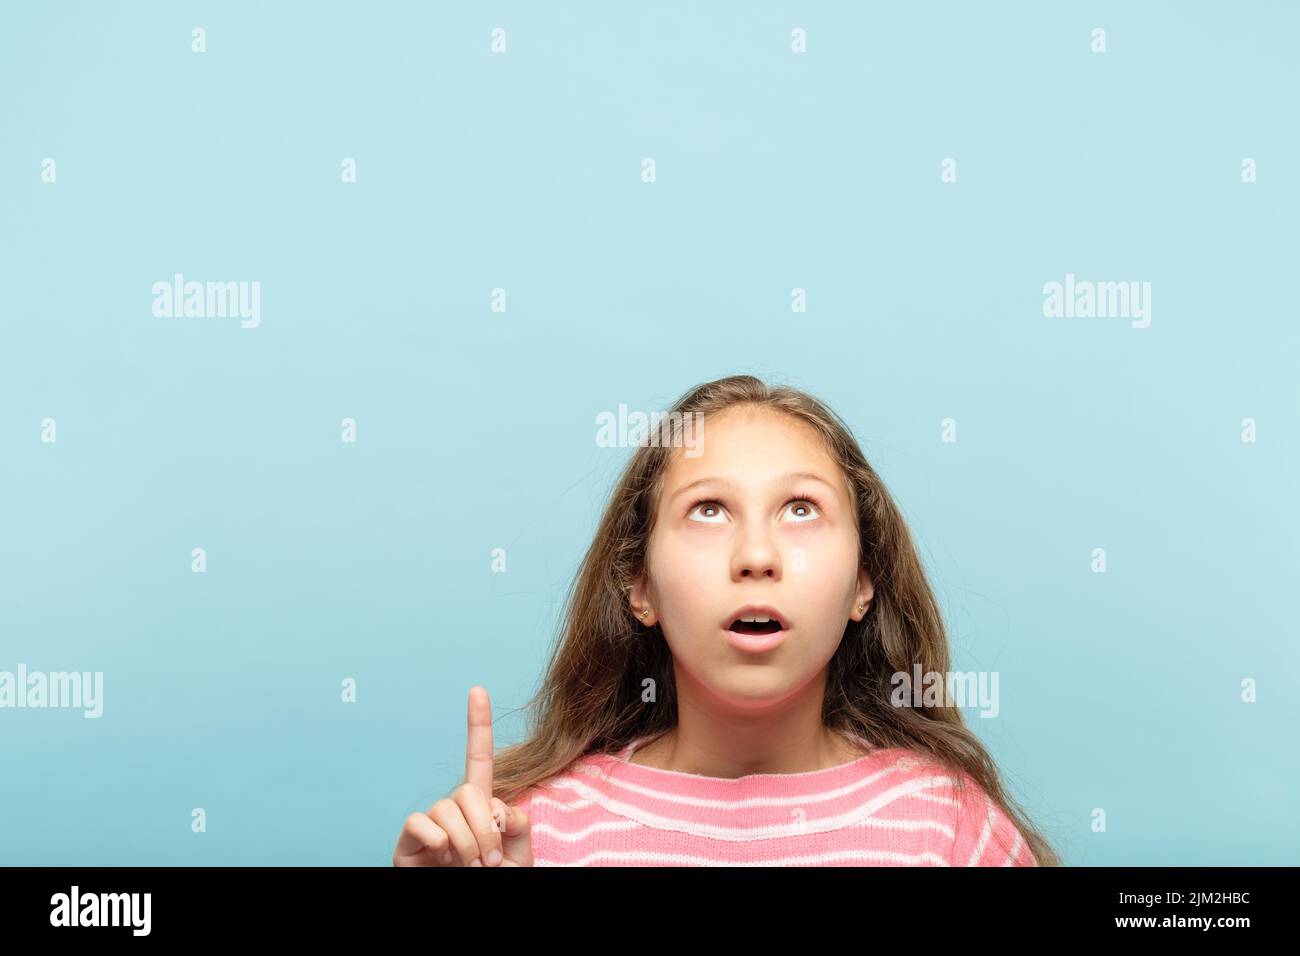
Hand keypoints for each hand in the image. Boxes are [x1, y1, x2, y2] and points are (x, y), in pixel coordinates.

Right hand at [393, 685, 532, 866]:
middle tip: (489, 861)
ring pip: (447, 809)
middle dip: (484, 828)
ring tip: (467, 867)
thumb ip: (519, 825)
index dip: (478, 724)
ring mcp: (430, 823)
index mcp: (481, 806)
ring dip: (465, 842)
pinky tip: (441, 857)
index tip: (477, 689)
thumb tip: (500, 808)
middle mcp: (453, 808)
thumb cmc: (493, 882)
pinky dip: (436, 840)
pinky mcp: (408, 840)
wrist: (472, 910)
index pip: (479, 758)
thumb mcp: (519, 857)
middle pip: (468, 791)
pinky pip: (419, 822)